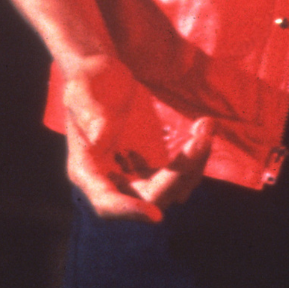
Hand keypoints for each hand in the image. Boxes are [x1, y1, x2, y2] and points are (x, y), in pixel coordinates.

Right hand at [62, 54, 212, 219]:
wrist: (105, 71)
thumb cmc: (89, 78)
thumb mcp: (82, 88)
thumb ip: (89, 111)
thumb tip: (100, 136)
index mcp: (87, 170)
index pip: (106, 202)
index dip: (129, 212)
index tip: (155, 216)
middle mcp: (112, 180)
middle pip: (149, 196)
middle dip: (179, 174)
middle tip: (201, 139)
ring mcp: (135, 174)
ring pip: (171, 188)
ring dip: (194, 164)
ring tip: (206, 126)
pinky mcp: (153, 163)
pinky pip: (179, 172)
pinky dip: (195, 155)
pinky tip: (204, 125)